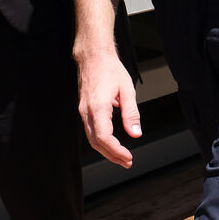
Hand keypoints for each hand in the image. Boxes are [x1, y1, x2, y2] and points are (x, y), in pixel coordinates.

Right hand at [75, 44, 140, 167]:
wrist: (93, 57)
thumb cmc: (111, 70)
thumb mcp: (127, 90)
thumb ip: (131, 113)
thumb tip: (135, 133)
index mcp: (98, 108)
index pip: (104, 137)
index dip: (116, 150)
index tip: (128, 157)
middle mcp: (87, 112)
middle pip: (96, 142)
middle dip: (111, 155)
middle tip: (127, 162)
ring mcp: (83, 111)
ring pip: (91, 138)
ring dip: (106, 150)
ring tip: (121, 157)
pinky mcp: (84, 110)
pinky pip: (90, 130)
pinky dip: (101, 141)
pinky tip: (112, 144)